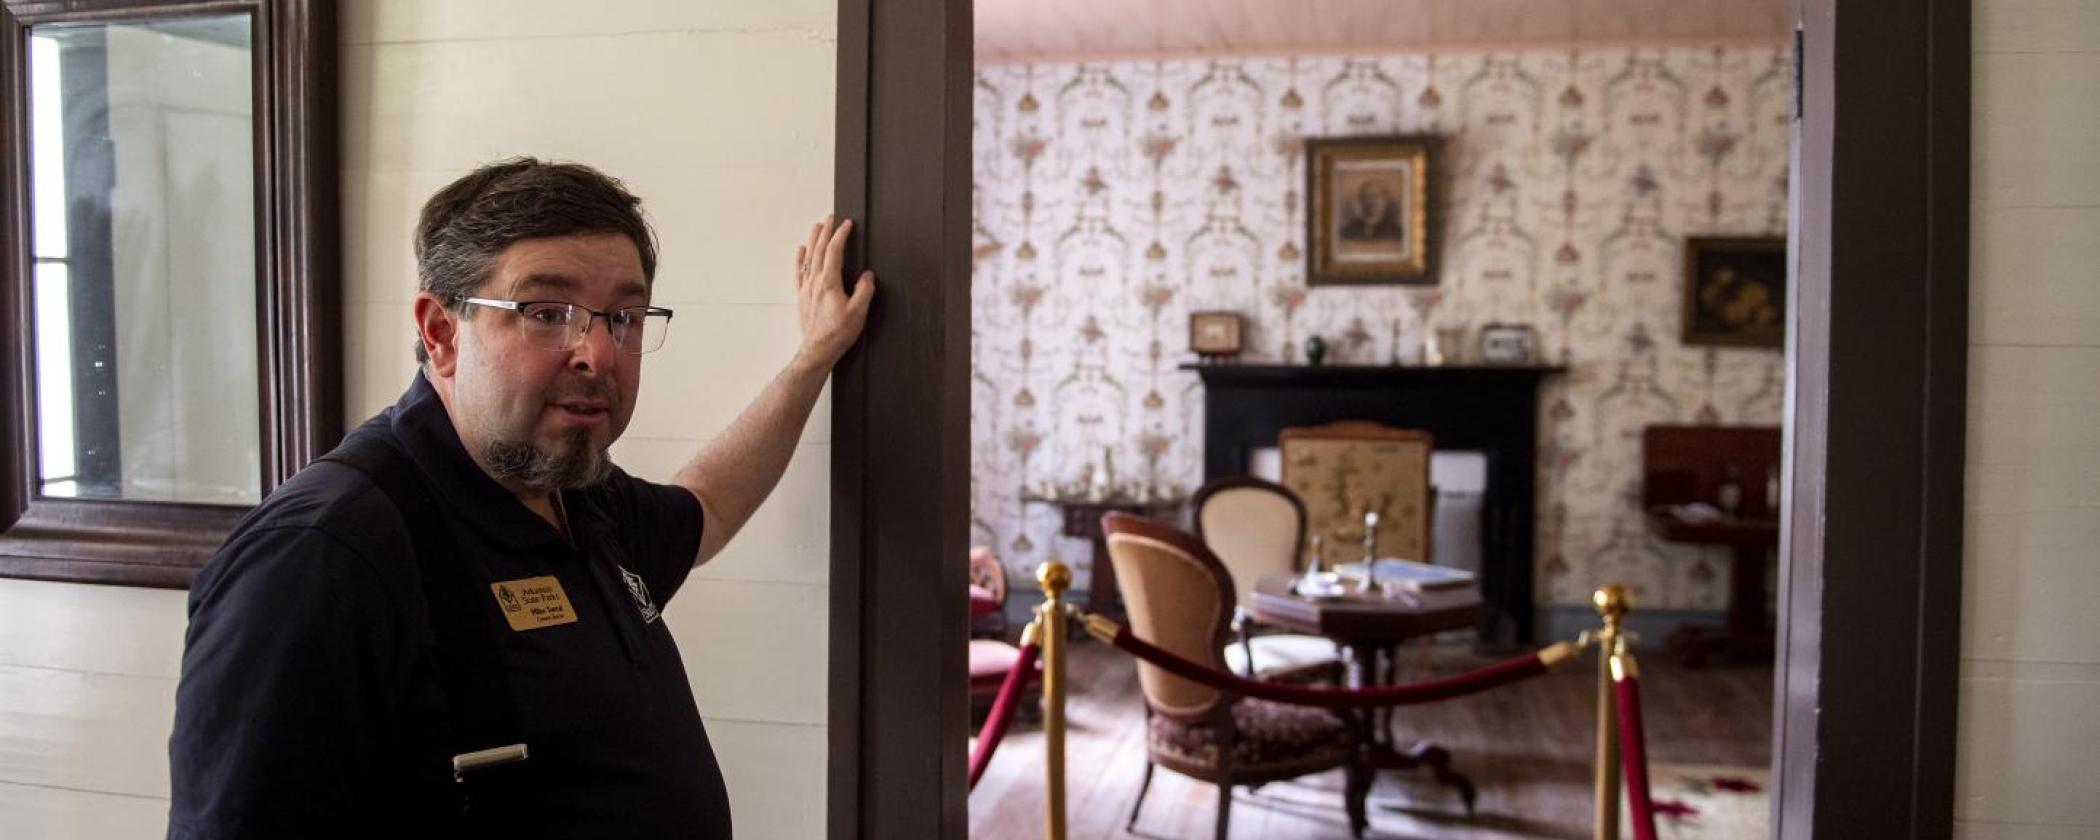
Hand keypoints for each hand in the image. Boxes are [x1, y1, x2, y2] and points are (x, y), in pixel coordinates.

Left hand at [792, 215, 875, 369]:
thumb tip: (867, 276)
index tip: (847, 224)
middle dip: (826, 231)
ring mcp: (806, 288)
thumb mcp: (858, 312)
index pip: (834, 251)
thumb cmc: (837, 334)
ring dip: (813, 240)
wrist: (817, 350)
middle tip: (830, 218)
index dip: (841, 235)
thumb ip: (864, 291)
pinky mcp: (801, 296)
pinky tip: (800, 251)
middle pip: (818, 250)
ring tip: (816, 226)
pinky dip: (799, 258)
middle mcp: (815, 282)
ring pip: (808, 257)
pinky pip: (799, 272)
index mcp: (829, 283)